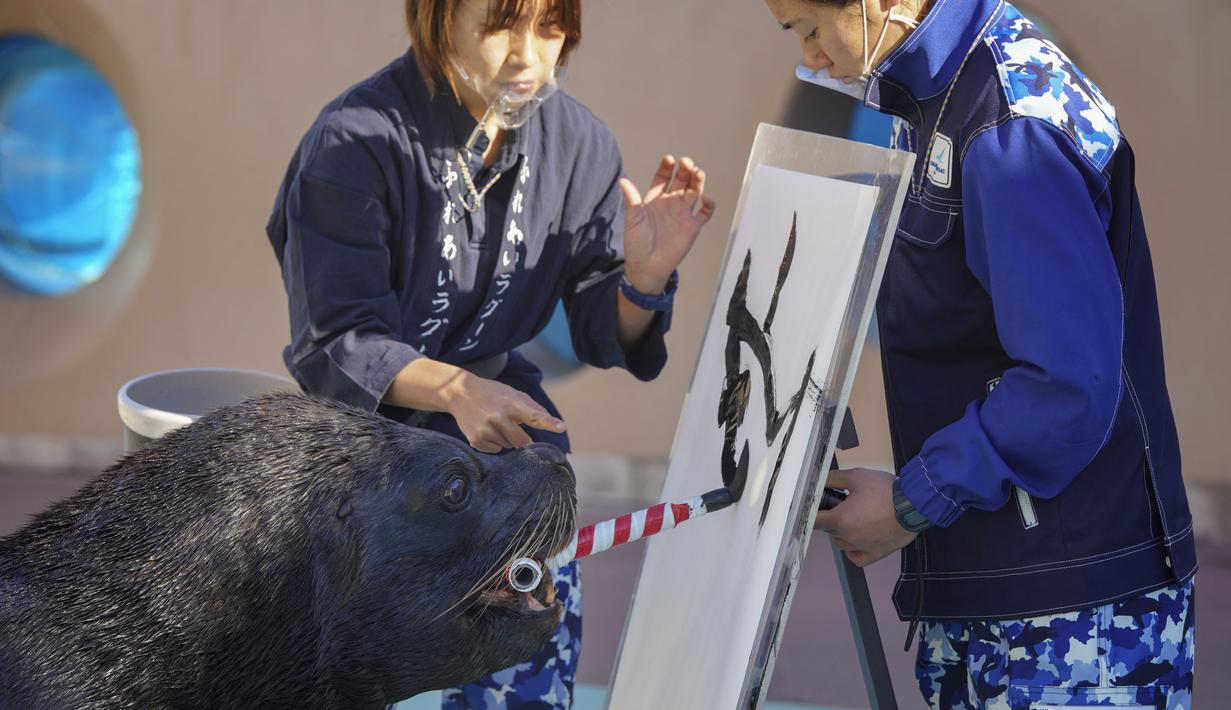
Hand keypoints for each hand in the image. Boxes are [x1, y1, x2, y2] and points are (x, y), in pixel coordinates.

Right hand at [443, 373, 565, 452]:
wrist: (459, 393)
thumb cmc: (492, 393)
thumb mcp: (512, 393)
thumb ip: (532, 407)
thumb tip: (550, 421)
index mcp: (511, 404)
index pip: (533, 415)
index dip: (548, 422)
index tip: (561, 427)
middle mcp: (498, 417)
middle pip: (522, 441)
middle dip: (524, 440)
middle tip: (515, 429)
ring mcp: (486, 430)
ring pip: (509, 446)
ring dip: (508, 438)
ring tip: (495, 423)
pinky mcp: (476, 440)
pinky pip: (496, 450)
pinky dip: (495, 443)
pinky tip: (486, 429)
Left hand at [619, 155, 717, 292]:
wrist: (647, 266)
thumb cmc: (636, 244)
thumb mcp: (632, 219)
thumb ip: (631, 199)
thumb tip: (622, 181)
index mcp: (655, 199)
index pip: (663, 177)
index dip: (667, 167)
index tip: (669, 160)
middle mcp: (670, 203)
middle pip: (682, 180)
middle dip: (685, 169)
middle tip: (686, 162)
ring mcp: (682, 213)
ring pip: (695, 191)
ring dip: (698, 180)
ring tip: (697, 172)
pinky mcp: (692, 226)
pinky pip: (705, 212)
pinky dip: (709, 204)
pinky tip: (706, 198)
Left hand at [814, 468, 916, 566]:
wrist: (914, 503)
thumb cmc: (885, 490)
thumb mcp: (856, 476)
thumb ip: (834, 479)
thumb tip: (819, 480)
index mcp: (841, 519)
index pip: (814, 521)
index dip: (811, 514)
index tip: (812, 510)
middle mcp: (849, 536)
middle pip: (829, 531)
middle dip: (831, 519)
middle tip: (841, 507)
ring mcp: (863, 547)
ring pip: (841, 544)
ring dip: (841, 534)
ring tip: (851, 520)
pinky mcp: (877, 553)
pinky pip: (857, 558)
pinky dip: (853, 552)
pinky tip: (855, 542)